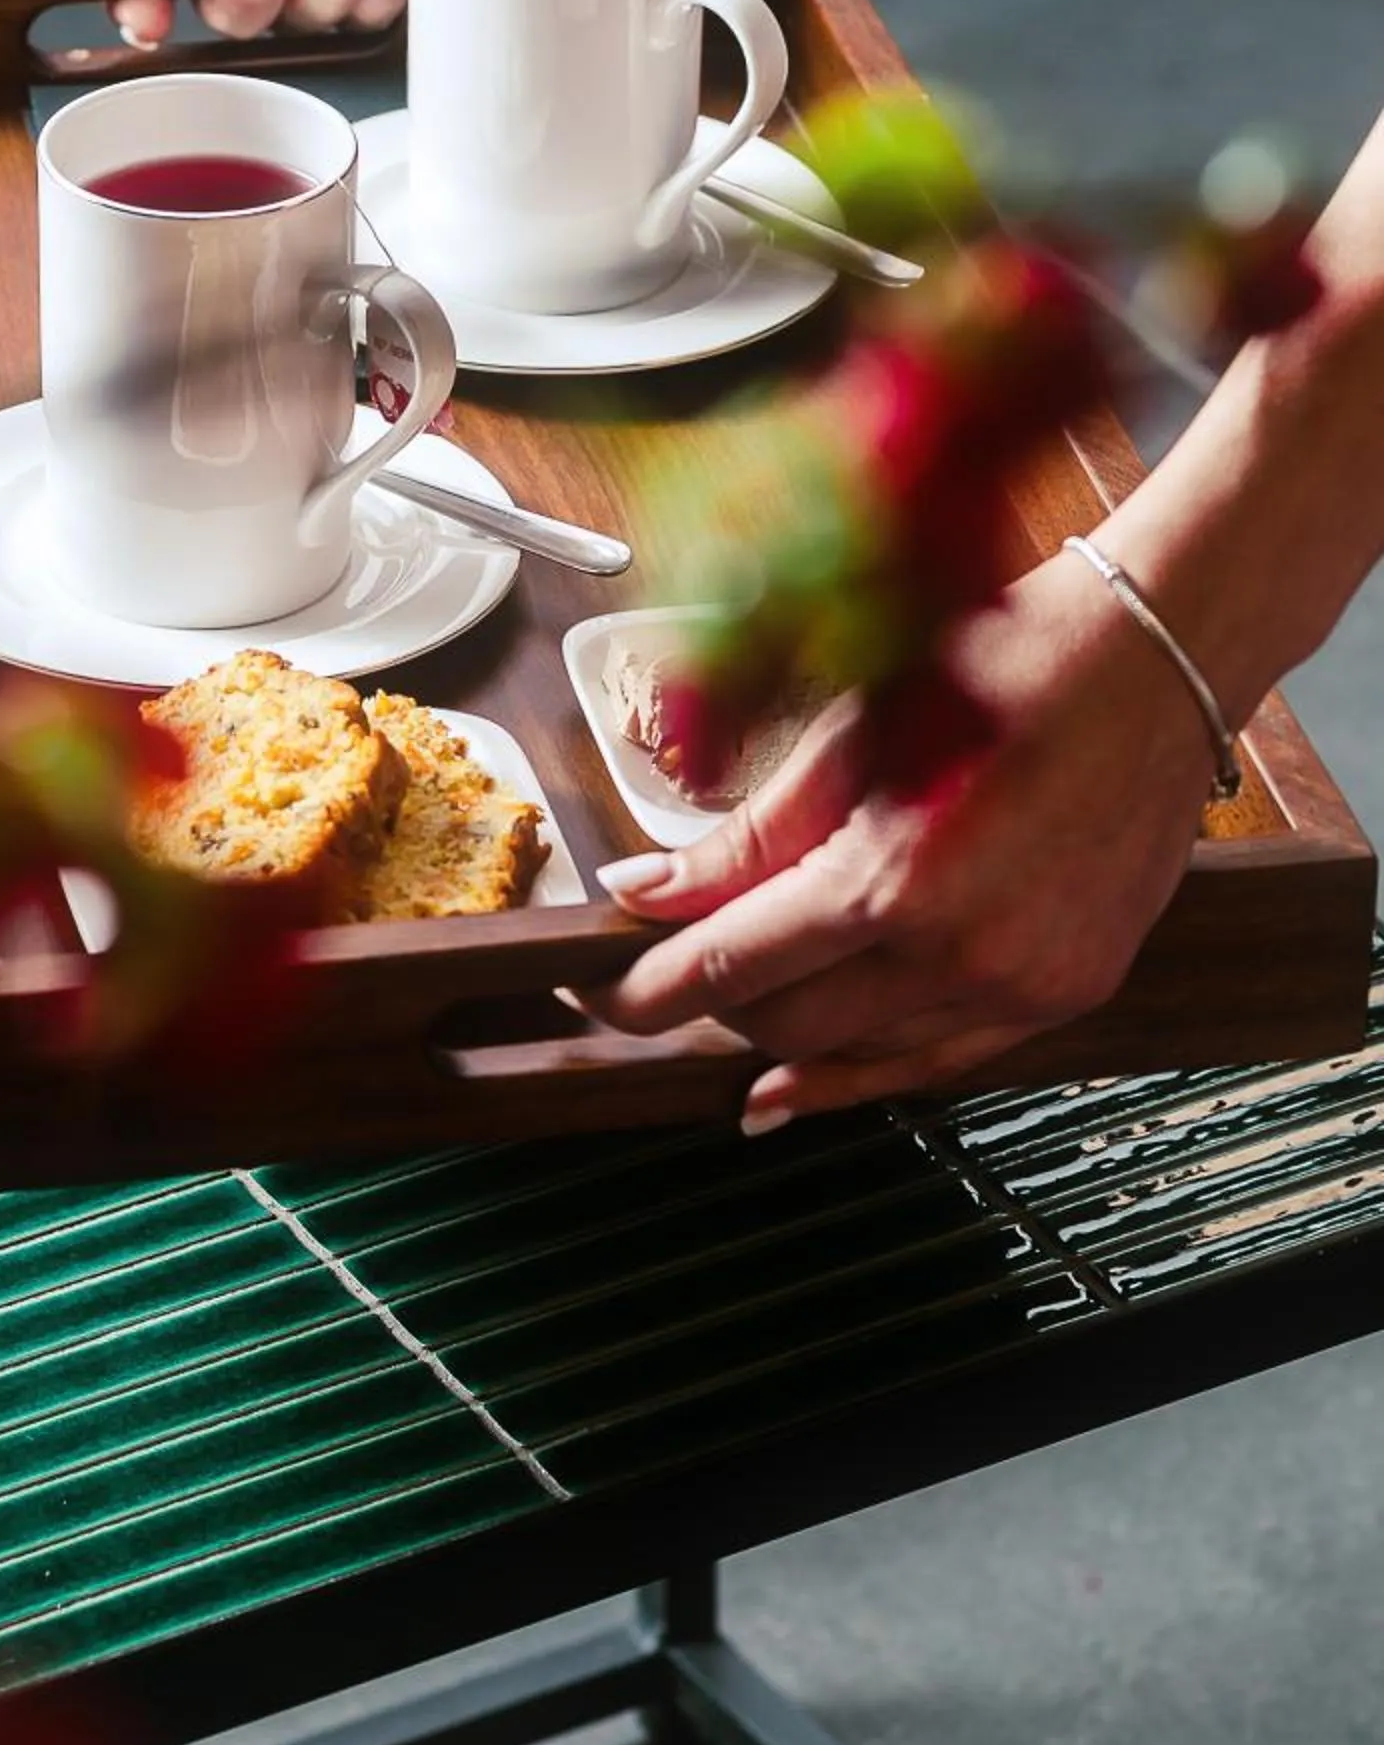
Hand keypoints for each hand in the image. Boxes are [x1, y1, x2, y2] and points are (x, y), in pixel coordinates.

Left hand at [587, 549, 1214, 1131]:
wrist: (1150, 658)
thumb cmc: (998, 662)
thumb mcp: (848, 734)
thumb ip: (744, 836)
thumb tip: (645, 892)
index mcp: (892, 880)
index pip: (730, 968)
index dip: (646, 991)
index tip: (595, 993)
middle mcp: (961, 954)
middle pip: (787, 1027)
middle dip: (710, 1005)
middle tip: (663, 970)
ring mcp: (1023, 986)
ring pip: (861, 1057)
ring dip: (783, 1039)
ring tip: (727, 1021)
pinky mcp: (1070, 993)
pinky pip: (943, 1062)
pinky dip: (866, 1072)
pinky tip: (801, 1087)